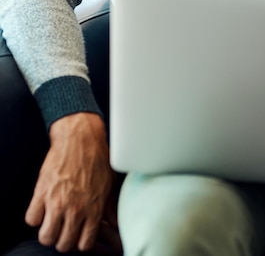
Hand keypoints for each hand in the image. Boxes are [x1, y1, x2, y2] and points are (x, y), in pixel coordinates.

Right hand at [25, 112, 114, 252]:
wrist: (80, 137)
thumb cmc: (97, 158)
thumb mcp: (109, 183)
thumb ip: (109, 207)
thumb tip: (114, 223)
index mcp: (94, 208)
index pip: (84, 245)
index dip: (80, 242)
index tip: (78, 233)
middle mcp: (75, 208)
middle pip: (63, 244)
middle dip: (63, 238)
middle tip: (64, 227)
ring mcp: (57, 202)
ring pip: (46, 237)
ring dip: (48, 231)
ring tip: (53, 220)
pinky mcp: (41, 193)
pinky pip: (31, 219)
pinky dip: (35, 216)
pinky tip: (43, 207)